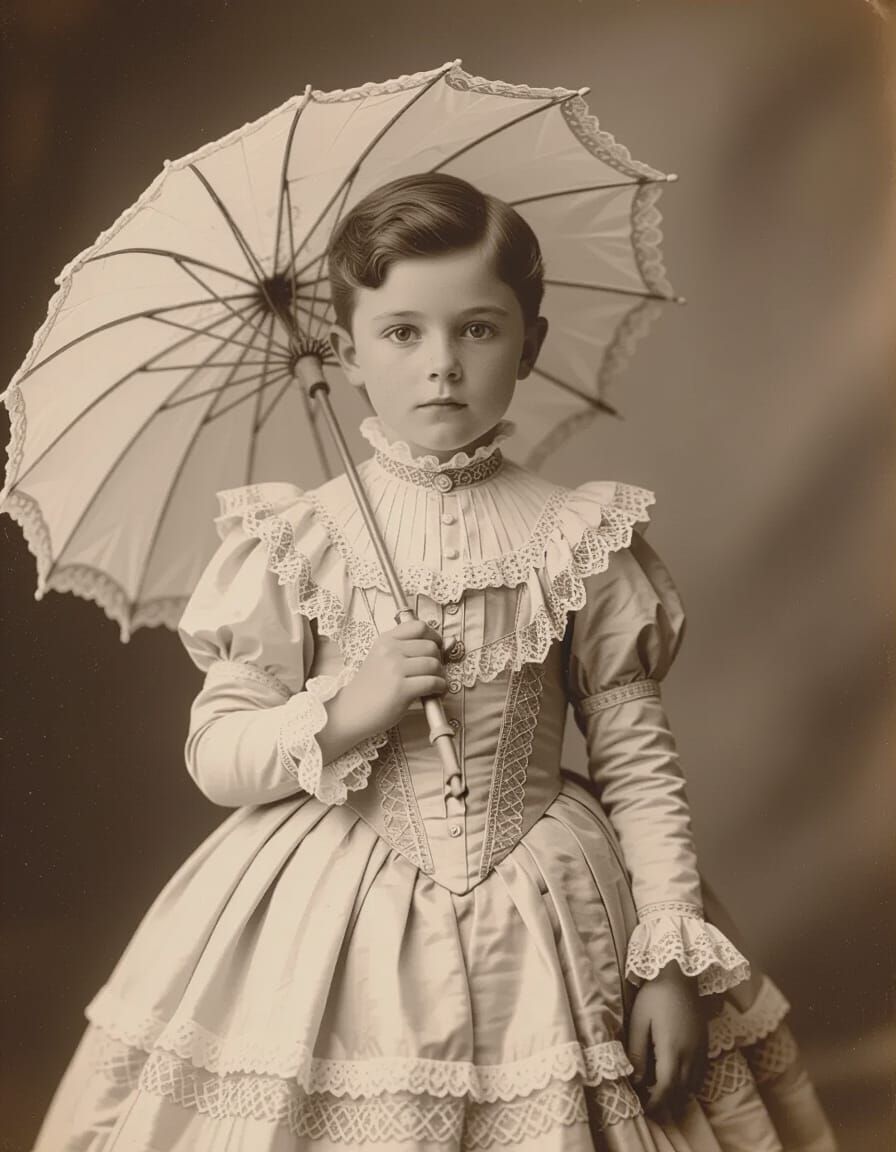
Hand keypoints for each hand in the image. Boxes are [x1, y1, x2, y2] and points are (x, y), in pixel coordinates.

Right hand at [323, 619, 445, 749]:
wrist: (352, 711)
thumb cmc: (371, 687)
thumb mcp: (385, 660)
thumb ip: (413, 649)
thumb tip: (450, 641)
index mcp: (385, 640)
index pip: (419, 626)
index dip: (434, 637)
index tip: (436, 648)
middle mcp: (389, 651)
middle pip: (431, 646)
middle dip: (439, 660)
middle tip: (434, 672)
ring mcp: (395, 669)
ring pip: (434, 664)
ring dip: (440, 675)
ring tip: (435, 684)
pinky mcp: (401, 689)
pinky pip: (433, 682)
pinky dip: (440, 688)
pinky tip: (435, 693)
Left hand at [627, 961, 706, 1119]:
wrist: (680, 975)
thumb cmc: (655, 995)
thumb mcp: (639, 1021)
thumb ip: (637, 1052)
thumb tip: (635, 1079)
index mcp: (672, 1049)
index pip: (666, 1088)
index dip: (656, 1103)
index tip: (645, 1109)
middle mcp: (691, 1054)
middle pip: (681, 1091)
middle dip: (666, 1102)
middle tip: (649, 1102)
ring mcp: (701, 1050)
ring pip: (692, 1085)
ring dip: (677, 1093)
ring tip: (659, 1089)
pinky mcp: (705, 1044)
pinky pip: (701, 1074)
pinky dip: (689, 1083)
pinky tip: (675, 1075)